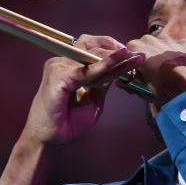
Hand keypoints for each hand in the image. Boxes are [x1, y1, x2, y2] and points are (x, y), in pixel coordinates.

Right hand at [19, 35, 144, 146]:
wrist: (49, 138)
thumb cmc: (68, 121)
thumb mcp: (94, 99)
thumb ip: (103, 82)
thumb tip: (119, 69)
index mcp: (70, 66)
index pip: (93, 50)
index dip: (113, 50)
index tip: (136, 55)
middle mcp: (63, 62)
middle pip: (91, 46)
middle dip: (114, 49)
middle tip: (135, 54)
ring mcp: (59, 66)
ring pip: (91, 56)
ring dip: (112, 57)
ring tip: (130, 56)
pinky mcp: (59, 76)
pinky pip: (86, 70)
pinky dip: (103, 66)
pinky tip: (117, 61)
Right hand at [125, 34, 185, 104]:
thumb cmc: (159, 86)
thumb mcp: (140, 87)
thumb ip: (130, 81)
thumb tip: (124, 80)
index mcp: (135, 46)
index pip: (129, 52)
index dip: (134, 62)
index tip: (139, 71)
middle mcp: (150, 38)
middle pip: (145, 44)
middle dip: (148, 54)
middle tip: (154, 69)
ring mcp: (168, 38)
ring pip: (162, 42)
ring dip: (163, 51)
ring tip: (169, 66)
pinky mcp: (184, 42)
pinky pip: (178, 45)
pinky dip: (179, 52)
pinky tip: (182, 63)